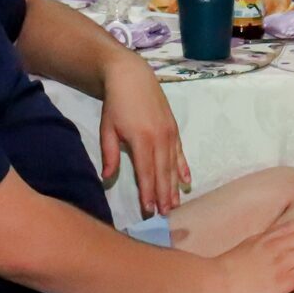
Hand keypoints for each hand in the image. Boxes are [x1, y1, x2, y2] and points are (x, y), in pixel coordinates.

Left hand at [99, 54, 190, 215]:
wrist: (132, 77)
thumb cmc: (116, 104)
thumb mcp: (107, 128)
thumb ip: (110, 154)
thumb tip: (107, 178)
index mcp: (141, 139)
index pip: (146, 173)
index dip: (148, 193)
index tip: (149, 211)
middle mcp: (159, 138)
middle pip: (162, 173)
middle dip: (164, 195)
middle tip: (165, 215)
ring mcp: (169, 134)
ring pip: (173, 166)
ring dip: (174, 187)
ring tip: (175, 205)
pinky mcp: (174, 129)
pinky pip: (181, 153)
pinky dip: (184, 168)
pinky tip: (187, 182)